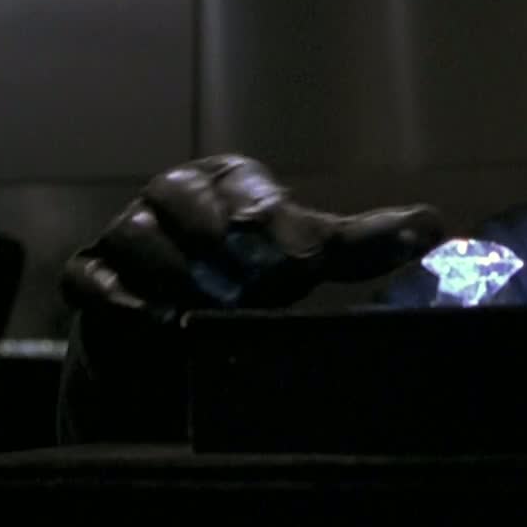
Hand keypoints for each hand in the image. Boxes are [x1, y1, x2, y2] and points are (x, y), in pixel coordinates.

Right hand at [62, 154, 446, 320]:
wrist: (173, 344)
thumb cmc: (248, 283)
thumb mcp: (305, 260)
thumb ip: (363, 243)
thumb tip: (436, 227)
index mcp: (228, 181)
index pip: (248, 192)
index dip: (271, 224)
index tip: (298, 262)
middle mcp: (171, 196)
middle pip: (187, 202)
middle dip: (223, 243)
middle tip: (255, 286)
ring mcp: (124, 233)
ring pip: (138, 236)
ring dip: (177, 275)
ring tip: (207, 311)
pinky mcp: (89, 278)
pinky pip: (92, 279)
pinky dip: (121, 300)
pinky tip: (157, 323)